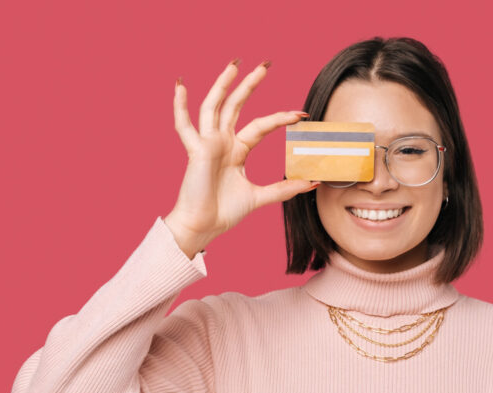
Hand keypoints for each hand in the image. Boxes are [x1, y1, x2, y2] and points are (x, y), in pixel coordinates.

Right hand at [164, 59, 317, 256]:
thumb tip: (312, 182)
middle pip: (237, 106)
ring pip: (214, 106)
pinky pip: (185, 125)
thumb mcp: (260, 197)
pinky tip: (180, 85)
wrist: (204, 227)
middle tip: (265, 65)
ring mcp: (208, 143)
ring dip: (223, 84)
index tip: (302, 114)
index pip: (261, 126)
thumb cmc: (224, 213)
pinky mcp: (196, 150)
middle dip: (250, 85)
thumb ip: (284, 189)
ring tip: (234, 64)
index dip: (280, 118)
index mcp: (237, 151)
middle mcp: (222, 142)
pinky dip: (180, 106)